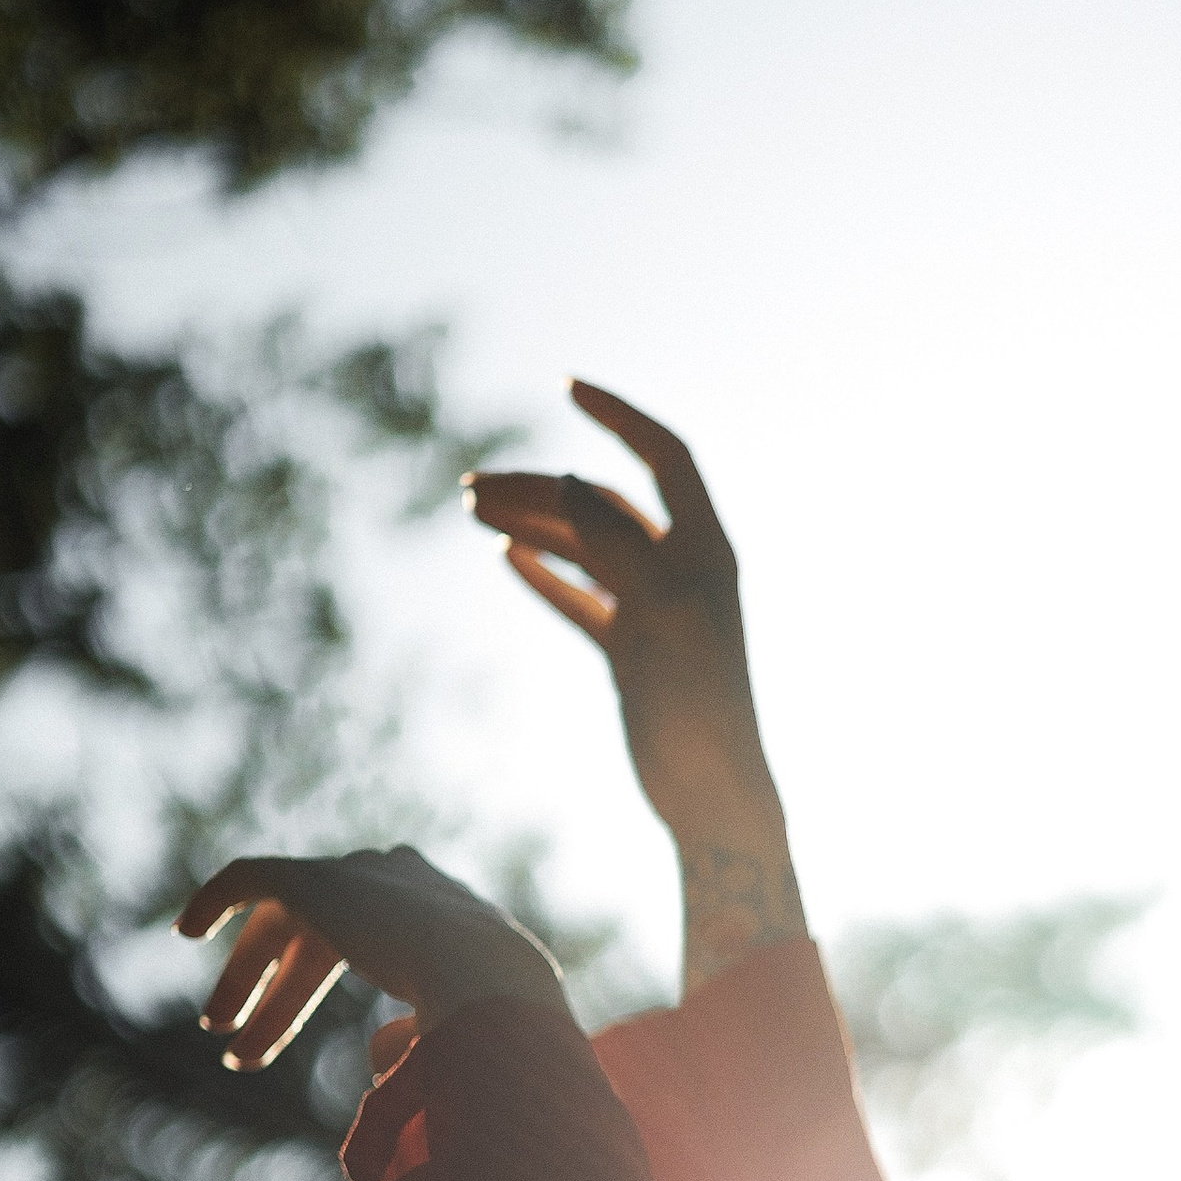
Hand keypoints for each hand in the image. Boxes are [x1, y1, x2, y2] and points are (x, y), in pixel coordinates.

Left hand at [177, 846, 565, 1072]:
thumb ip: (411, 1037)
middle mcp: (393, 884)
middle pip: (312, 938)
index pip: (349, 950)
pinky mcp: (315, 877)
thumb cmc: (483, 1020)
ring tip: (213, 1026)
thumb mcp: (449, 1034)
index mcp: (430, 914)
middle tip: (236, 1046)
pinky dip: (215, 898)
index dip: (298, 996)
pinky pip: (250, 877)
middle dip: (274, 994)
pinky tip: (185, 931)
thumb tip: (375, 1053)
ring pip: (282, 921)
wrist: (482, 976)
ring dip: (247, 975)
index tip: (263, 1044)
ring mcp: (354, 875)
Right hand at [468, 382, 807, 991]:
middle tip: (470, 487)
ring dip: (533, 525)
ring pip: (586, 548)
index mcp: (706, 549)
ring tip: (470, 511)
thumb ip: (618, 545)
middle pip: (604, 503)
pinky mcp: (633, 652)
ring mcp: (655, 610)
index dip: (620, 417)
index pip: (665, 456)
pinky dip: (545, 574)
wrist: (709, 794)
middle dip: (541, 487)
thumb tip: (572, 479)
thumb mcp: (658, 616)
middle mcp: (683, 569)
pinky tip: (505, 559)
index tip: (566, 386)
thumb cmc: (696, 708)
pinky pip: (582, 598)